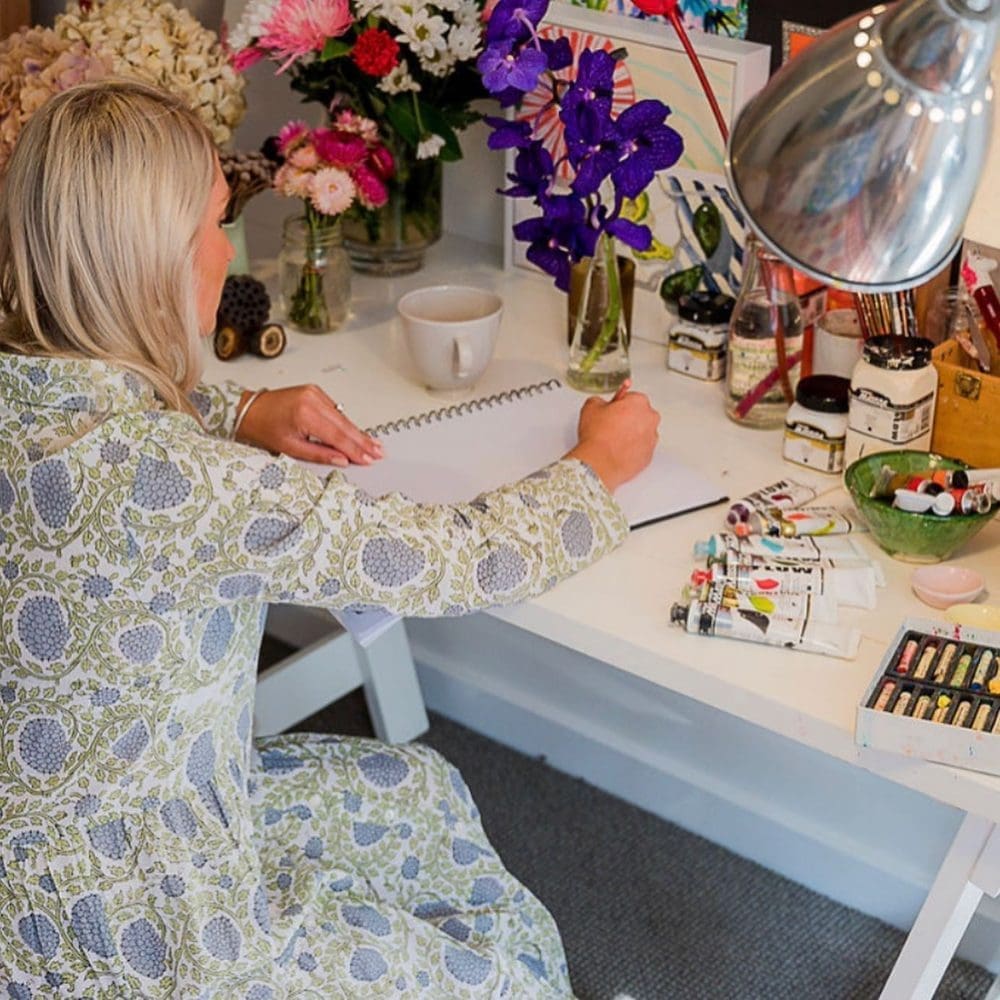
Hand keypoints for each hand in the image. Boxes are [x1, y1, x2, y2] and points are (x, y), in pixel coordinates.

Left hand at [235, 385, 382, 465]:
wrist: (249, 409)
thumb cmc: (263, 428)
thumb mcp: (290, 447)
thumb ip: (319, 454)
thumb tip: (341, 460)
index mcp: (305, 414)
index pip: (338, 436)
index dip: (355, 449)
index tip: (368, 458)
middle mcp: (312, 400)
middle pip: (345, 425)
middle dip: (363, 441)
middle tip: (379, 452)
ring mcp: (315, 393)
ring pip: (343, 417)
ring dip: (358, 432)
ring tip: (374, 444)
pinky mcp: (315, 391)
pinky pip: (336, 410)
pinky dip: (346, 422)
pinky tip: (357, 432)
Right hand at [564, 379, 659, 491]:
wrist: (599, 462)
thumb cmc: (597, 435)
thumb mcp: (591, 407)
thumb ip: (599, 400)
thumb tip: (600, 404)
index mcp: (639, 402)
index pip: (631, 397)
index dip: (619, 404)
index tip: (612, 410)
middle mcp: (650, 419)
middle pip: (640, 414)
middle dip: (628, 418)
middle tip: (611, 425)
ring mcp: (651, 439)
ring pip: (642, 432)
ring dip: (631, 434)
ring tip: (613, 440)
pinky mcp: (648, 456)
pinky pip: (641, 448)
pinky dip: (632, 449)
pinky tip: (618, 451)